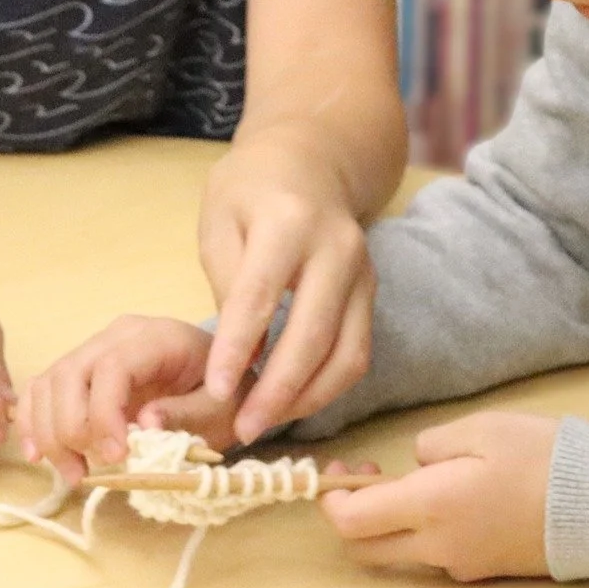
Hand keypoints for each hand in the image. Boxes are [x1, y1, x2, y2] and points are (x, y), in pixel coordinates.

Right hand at [18, 315, 241, 481]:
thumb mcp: (221, 408)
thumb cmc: (222, 392)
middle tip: (86, 473)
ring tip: (72, 474)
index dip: (104, 413)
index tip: (114, 457)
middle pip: (72, 371)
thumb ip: (187, 414)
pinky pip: (44, 387)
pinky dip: (34, 420)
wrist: (219, 376)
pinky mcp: (81, 369)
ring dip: (50, 432)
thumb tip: (145, 422)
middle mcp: (119, 335)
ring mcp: (95, 348)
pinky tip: (38, 455)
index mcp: (157, 337)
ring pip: (51, 380)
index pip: (113, 366)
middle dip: (70, 428)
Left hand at [200, 141, 375, 445]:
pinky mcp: (372, 293)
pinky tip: (292, 403)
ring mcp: (363, 272)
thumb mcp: (218, 218)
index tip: (216, 390)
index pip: (261, 295)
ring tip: (264, 424)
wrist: (310, 159)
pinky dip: (327, 388)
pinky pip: (357, 354)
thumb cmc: (250, 189)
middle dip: (276, 391)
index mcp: (288, 220)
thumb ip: (227, 280)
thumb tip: (243, 354)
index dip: (237, 348)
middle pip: (312, 333)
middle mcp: (337, 247)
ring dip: (306, 400)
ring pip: (346, 354)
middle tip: (242, 428)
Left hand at [321, 412, 557, 582]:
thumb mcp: (482, 427)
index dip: (331, 498)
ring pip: (402, 553)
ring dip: (390, 521)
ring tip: (418, 477)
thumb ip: (433, 443)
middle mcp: (438, 546)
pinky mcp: (485, 570)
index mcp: (430, 507)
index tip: (339, 467)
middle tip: (368, 474)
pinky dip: (427, 528)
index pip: (352, 523)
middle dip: (352, 514)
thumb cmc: (541, 458)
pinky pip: (438, 554)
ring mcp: (462, 564)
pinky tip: (455, 495)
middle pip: (366, 549)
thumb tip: (415, 461)